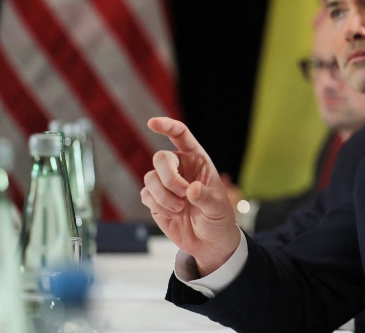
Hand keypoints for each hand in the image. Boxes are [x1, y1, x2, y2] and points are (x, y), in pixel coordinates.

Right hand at [141, 117, 239, 275]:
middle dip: (169, 177)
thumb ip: (205, 197)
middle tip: (183, 193)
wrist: (209, 242)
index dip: (167, 126)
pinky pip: (146, 196)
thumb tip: (191, 189)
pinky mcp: (154, 200)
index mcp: (197, 160)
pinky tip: (173, 214)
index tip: (152, 123)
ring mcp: (165, 184)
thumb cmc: (218, 219)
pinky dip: (158, 206)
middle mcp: (179, 168)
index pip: (181, 136)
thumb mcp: (218, 208)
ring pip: (150, 178)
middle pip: (161, 158)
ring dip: (164, 196)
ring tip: (181, 209)